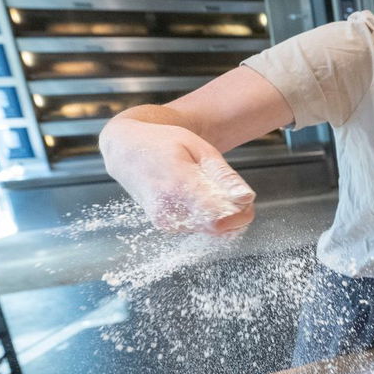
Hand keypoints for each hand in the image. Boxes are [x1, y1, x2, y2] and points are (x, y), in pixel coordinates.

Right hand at [100, 118, 255, 234]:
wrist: (127, 151)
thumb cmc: (164, 143)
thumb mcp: (199, 149)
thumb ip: (223, 175)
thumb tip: (247, 198)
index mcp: (179, 186)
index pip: (220, 220)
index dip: (240, 214)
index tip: (244, 198)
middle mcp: (169, 210)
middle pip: (218, 228)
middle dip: (233, 214)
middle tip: (229, 191)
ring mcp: (164, 220)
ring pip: (209, 230)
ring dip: (220, 215)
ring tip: (207, 188)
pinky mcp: (164, 225)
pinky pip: (197, 228)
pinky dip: (206, 216)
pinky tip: (197, 196)